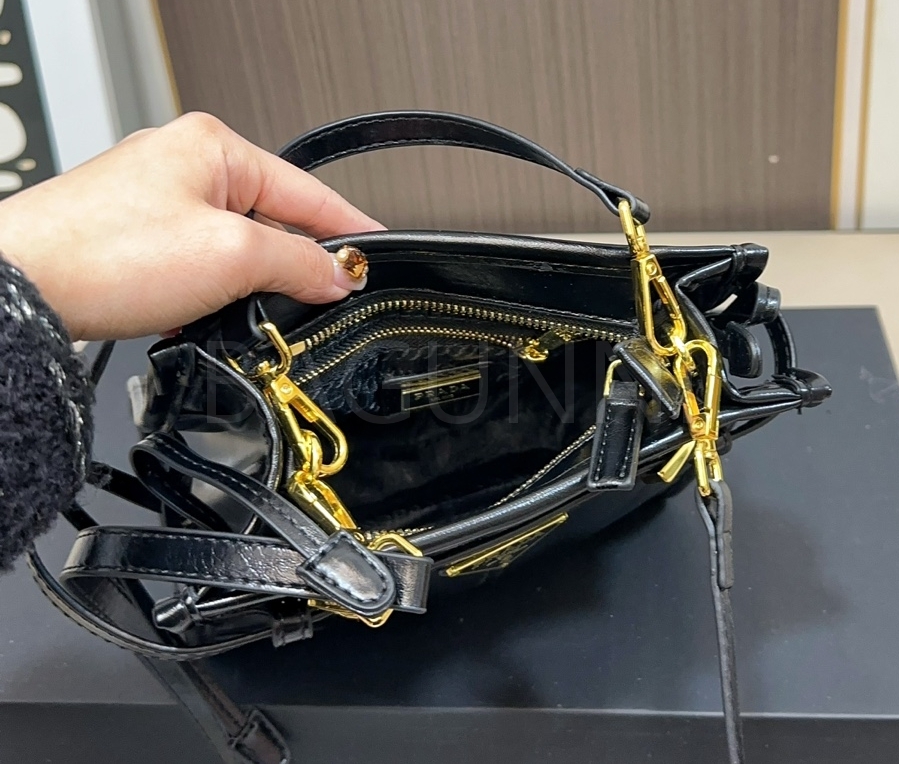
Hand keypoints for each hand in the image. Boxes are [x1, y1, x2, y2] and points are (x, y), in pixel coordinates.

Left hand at [0, 112, 382, 340]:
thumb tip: (336, 275)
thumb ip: (298, 262)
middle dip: (299, 261)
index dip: (350, 228)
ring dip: (256, 280)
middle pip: (275, 218)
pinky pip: (205, 260)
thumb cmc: (102, 254)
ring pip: (239, 244)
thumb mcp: (231, 256)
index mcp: (214, 148)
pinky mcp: (140, 236)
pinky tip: (216, 311)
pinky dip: (219, 287)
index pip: (309, 190)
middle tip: (325, 300)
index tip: (376, 254)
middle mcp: (186, 165)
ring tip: (262, 311)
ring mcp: (160, 201)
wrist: (23, 288)